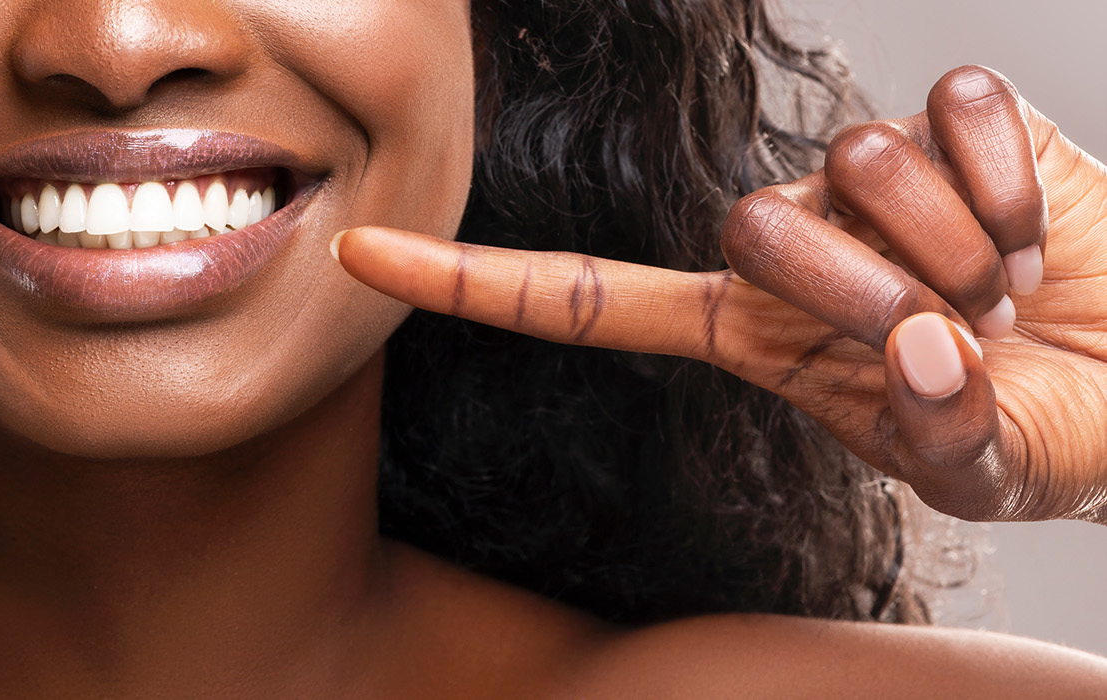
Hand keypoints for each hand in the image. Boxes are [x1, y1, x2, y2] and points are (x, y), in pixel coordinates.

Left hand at [334, 66, 1106, 523]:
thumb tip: (921, 348)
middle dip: (860, 288)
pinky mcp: (954, 117)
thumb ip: (938, 432)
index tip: (358, 255)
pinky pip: (954, 113)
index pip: (581, 300)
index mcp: (751, 332)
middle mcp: (788, 239)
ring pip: (855, 162)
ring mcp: (864, 173)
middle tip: (951, 326)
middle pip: (747, 225)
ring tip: (1003, 285)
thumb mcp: (980, 468)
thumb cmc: (1043, 428)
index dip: (468, 281)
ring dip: (955, 244)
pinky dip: (1014, 183)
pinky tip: (1038, 226)